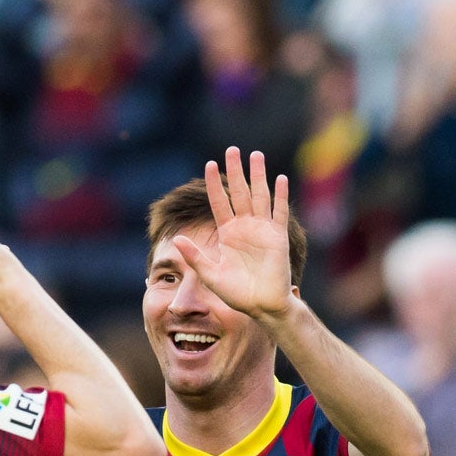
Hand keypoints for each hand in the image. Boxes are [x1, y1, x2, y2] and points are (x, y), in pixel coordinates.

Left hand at [172, 147, 295, 322]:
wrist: (261, 305)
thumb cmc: (236, 293)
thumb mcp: (211, 275)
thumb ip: (195, 257)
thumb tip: (175, 240)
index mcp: (228, 233)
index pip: (219, 202)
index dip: (214, 184)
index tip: (208, 165)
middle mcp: (245, 227)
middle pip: (239, 193)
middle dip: (235, 172)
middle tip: (231, 150)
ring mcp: (262, 230)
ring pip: (260, 196)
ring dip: (258, 176)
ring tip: (256, 155)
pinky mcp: (277, 237)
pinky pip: (279, 213)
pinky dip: (280, 196)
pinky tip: (280, 179)